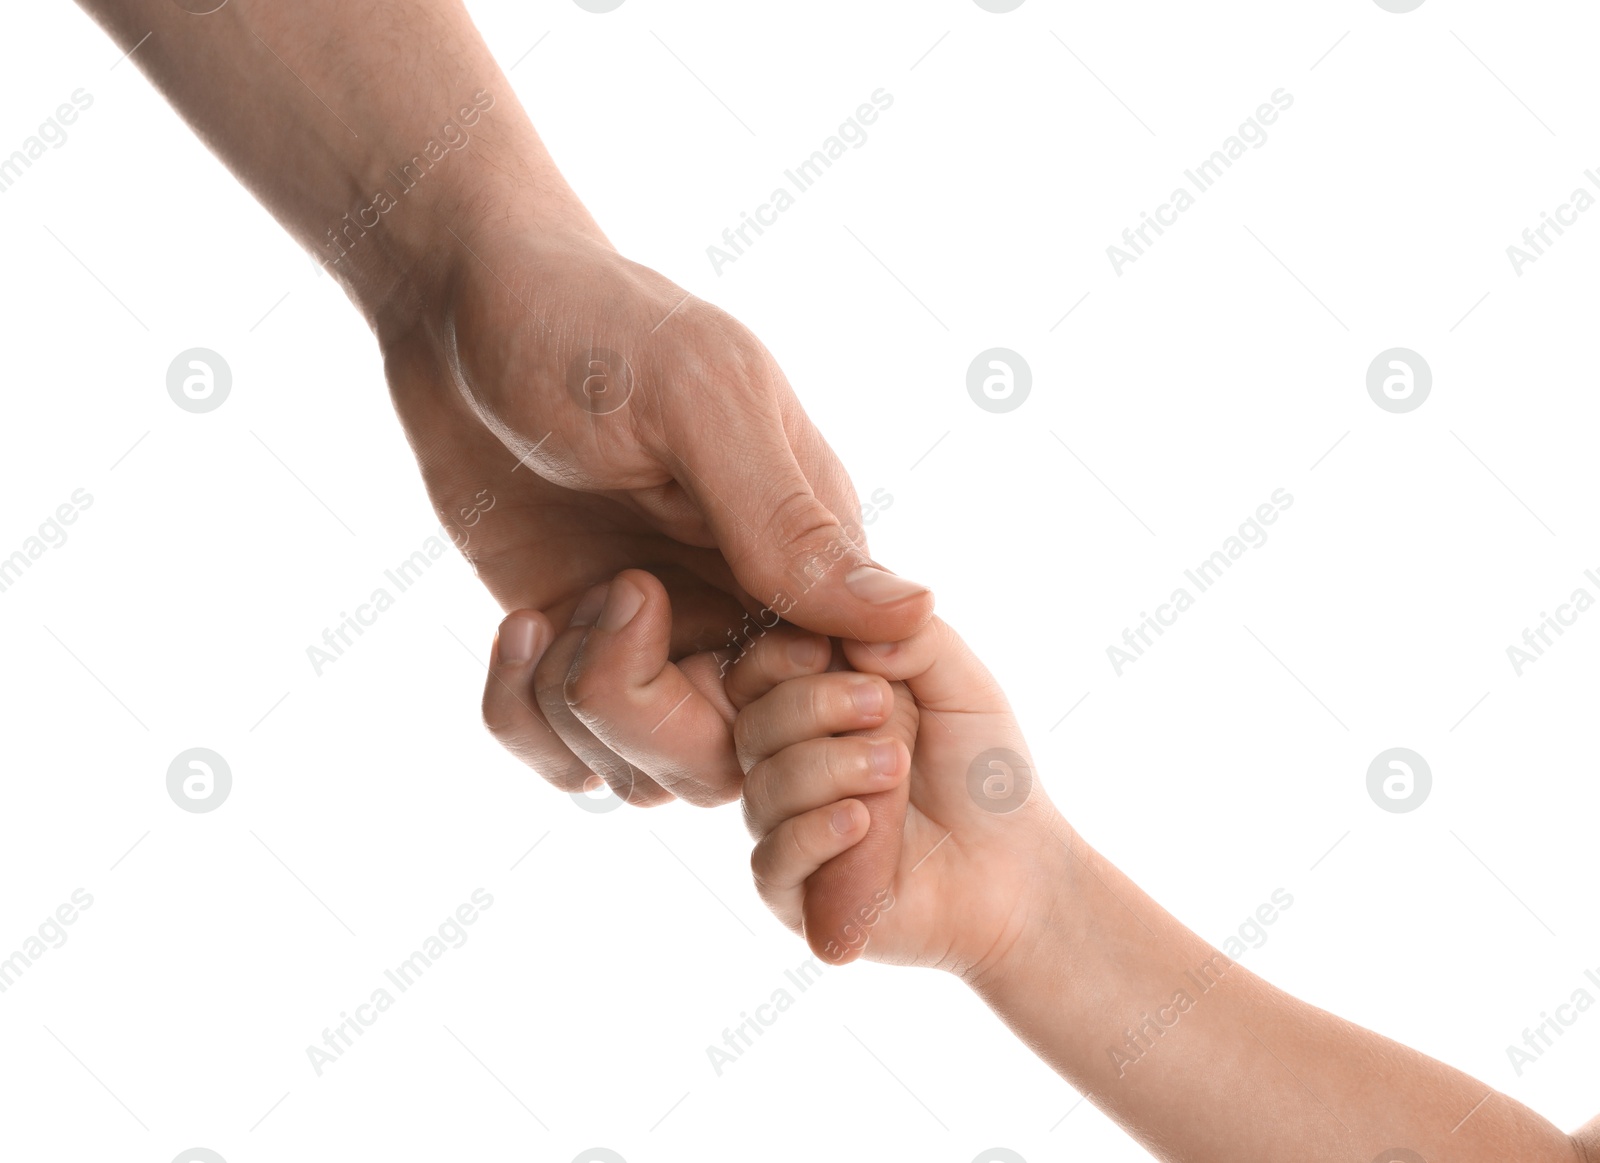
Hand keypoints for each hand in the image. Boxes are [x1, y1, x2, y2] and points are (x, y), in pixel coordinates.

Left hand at [380, 225, 933, 805]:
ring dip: (580, 716)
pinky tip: (518, 630)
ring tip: (549, 612)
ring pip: (649, 772)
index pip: (836, 695)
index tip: (706, 661)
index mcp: (803, 552)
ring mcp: (655, 637)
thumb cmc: (591, 326)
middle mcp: (737, 609)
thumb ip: (790, 520)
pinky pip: (568, 752)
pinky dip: (527, 720)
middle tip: (607, 599)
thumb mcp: (699, 405)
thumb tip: (914, 615)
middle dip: (652, 718)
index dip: (784, 724)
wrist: (463, 306)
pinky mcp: (576, 649)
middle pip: (735, 758)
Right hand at [732, 616, 1066, 969]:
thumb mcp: (959, 681)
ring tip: (896, 766)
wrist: (1017, 866)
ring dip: (828, 768)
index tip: (828, 649)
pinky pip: (772, 860)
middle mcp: (786, 764)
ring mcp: (786, 830)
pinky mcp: (796, 895)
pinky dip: (814, 832)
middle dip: (812, 705)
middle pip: (751, 724)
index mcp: (811, 708)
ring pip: (762, 790)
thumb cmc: (982, 770)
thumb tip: (843, 629)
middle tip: (882, 705)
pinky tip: (862, 820)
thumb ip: (910, 636)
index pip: (754, 671)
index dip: (778, 655)